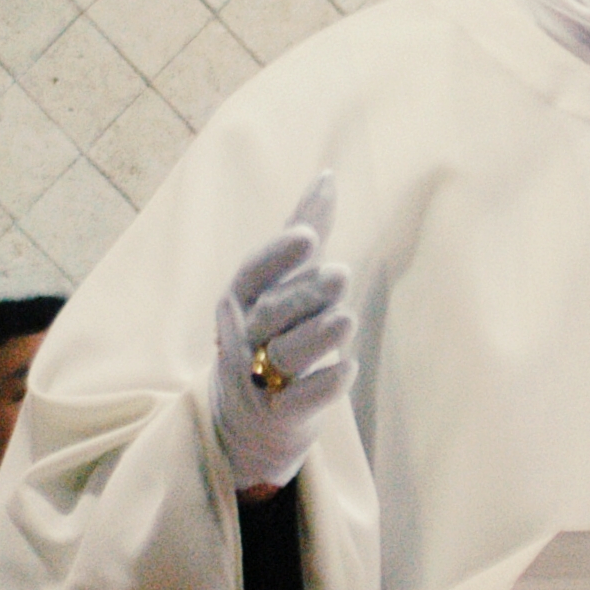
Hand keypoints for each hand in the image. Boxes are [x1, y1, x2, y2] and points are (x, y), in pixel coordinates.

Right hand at [211, 173, 356, 495]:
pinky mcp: (278, 414)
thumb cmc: (272, 331)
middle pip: (274, 312)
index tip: (308, 237)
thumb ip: (304, 228)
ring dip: (317, 336)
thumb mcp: (281, 281)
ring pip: (285, 355)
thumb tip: (328, 174)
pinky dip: (324, 385)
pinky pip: (299, 401)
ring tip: (346, 320)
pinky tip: (347, 369)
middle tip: (340, 275)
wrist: (248, 415)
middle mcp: (243, 337)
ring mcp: (257, 379)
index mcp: (241, 299)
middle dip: (306, 295)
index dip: (277, 255)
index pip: (252, 273)